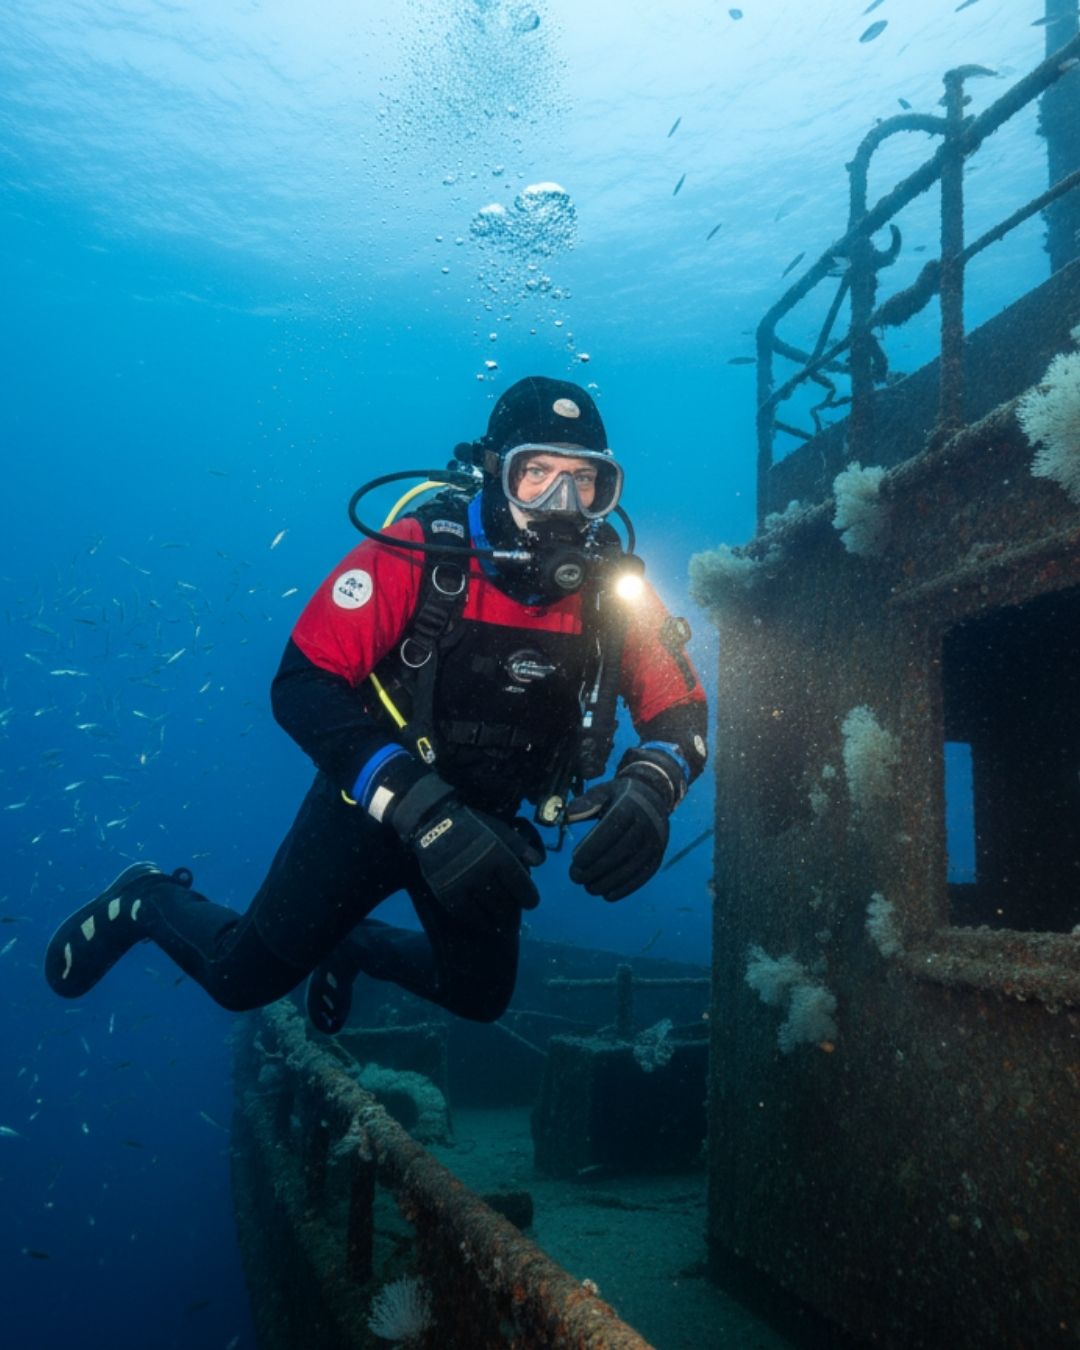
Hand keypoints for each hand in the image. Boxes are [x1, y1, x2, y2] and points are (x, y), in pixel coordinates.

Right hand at [388, 774, 541, 927]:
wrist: (434, 823)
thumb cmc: (472, 825)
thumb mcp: (500, 829)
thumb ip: (519, 846)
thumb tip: (538, 863)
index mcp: (498, 854)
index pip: (519, 883)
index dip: (529, 897)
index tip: (532, 903)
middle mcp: (482, 870)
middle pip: (503, 900)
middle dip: (513, 912)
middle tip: (516, 917)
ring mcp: (462, 882)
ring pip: (486, 909)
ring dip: (497, 920)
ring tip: (503, 925)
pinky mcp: (446, 891)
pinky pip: (465, 912)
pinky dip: (477, 920)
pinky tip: (484, 923)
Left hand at [566, 768, 670, 901]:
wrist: (654, 796)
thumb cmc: (620, 795)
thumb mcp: (604, 791)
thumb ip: (586, 802)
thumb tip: (569, 815)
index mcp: (631, 806)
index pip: (612, 829)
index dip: (593, 847)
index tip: (575, 860)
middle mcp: (647, 824)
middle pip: (620, 851)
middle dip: (596, 868)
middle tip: (575, 877)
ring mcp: (656, 842)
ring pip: (631, 867)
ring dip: (608, 882)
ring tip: (589, 887)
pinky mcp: (658, 856)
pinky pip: (643, 876)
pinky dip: (625, 888)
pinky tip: (608, 895)